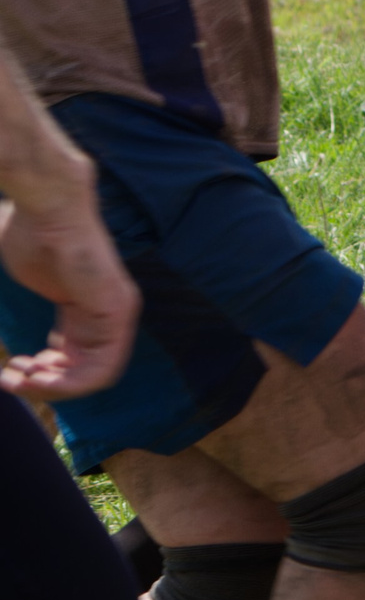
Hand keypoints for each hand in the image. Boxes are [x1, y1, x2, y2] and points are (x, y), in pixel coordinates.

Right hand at [0, 161, 137, 402]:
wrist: (49, 210)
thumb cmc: (33, 237)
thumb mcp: (38, 285)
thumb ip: (38, 309)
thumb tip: (26, 329)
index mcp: (90, 311)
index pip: (77, 360)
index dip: (45, 375)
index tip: (15, 369)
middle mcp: (109, 316)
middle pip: (84, 373)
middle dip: (44, 386)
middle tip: (12, 380)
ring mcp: (117, 314)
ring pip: (93, 378)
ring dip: (52, 389)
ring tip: (19, 380)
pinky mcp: (117, 311)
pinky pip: (102, 368)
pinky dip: (69, 384)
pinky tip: (37, 377)